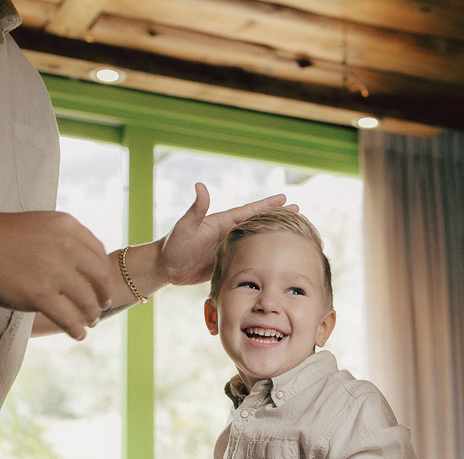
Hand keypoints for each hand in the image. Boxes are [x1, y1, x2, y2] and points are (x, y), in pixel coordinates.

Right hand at [0, 209, 113, 340]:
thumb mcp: (38, 224)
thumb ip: (61, 238)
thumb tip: (80, 259)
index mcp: (66, 226)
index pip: (98, 252)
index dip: (103, 271)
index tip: (102, 284)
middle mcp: (66, 246)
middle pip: (100, 276)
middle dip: (104, 294)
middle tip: (103, 305)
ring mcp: (54, 271)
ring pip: (87, 300)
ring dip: (92, 314)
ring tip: (90, 322)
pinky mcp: (40, 295)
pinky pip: (69, 318)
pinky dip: (77, 329)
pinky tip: (78, 334)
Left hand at [155, 183, 292, 286]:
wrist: (165, 267)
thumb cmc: (173, 246)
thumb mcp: (185, 227)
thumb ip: (196, 209)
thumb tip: (200, 186)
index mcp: (223, 222)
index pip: (250, 211)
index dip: (268, 205)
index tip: (285, 198)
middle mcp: (228, 232)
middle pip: (258, 223)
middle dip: (277, 217)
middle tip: (298, 211)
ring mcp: (229, 247)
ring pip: (256, 240)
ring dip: (272, 236)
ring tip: (291, 233)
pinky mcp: (227, 262)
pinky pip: (249, 257)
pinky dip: (262, 255)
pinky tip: (273, 258)